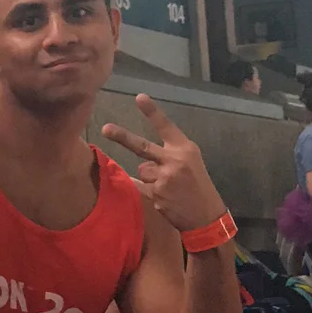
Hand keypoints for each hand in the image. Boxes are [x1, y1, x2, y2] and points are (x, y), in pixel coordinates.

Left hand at [101, 94, 226, 235]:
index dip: (152, 111)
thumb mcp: (191, 161)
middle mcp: (173, 160)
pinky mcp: (156, 194)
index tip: (139, 97)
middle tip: (105, 128)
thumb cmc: (197, 184)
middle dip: (122, 137)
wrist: (206, 216)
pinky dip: (144, 187)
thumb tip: (141, 154)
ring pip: (143, 170)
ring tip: (167, 185)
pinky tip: (159, 194)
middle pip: (142, 146)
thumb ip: (170, 152)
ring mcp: (163, 178)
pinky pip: (139, 185)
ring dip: (150, 176)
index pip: (166, 126)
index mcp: (184, 148)